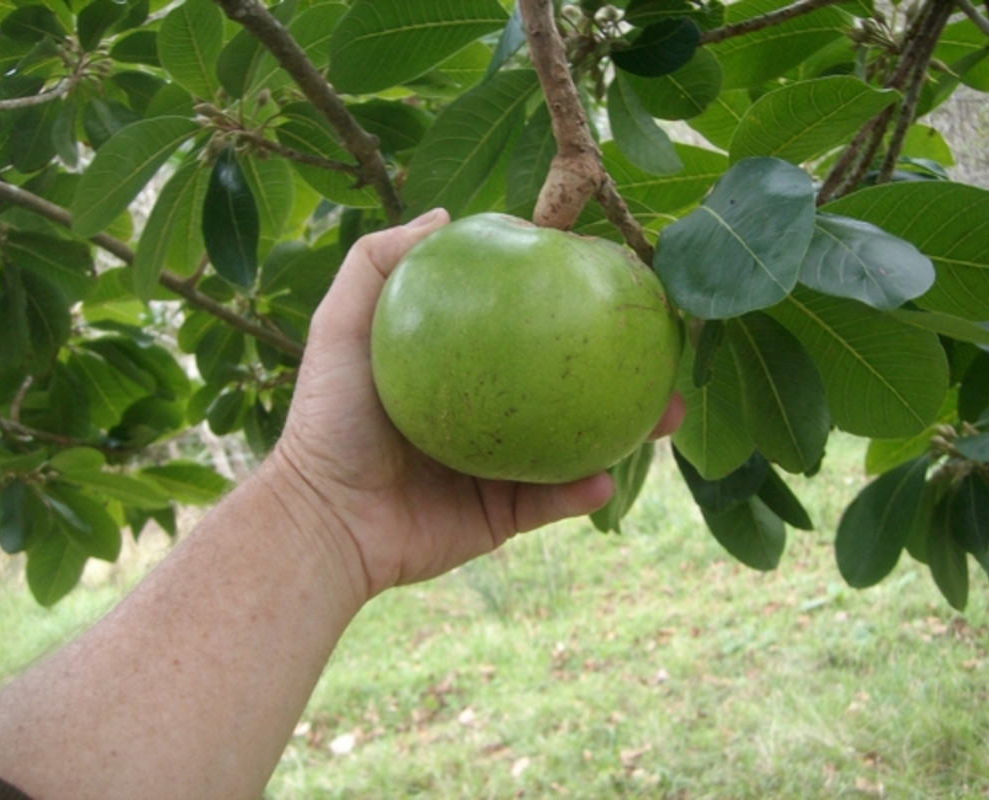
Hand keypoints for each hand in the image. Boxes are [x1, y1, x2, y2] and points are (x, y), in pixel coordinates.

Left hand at [275, 209, 685, 598]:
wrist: (322, 518)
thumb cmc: (328, 418)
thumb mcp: (342, 324)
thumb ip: (380, 262)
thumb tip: (447, 214)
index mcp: (463, 367)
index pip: (526, 323)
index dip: (570, 301)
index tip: (612, 278)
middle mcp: (490, 410)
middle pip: (567, 378)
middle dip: (620, 362)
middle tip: (662, 344)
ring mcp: (502, 464)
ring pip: (579, 440)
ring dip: (629, 430)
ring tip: (666, 412)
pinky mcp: (503, 516)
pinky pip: (553, 501)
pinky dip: (582, 489)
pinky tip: (605, 475)